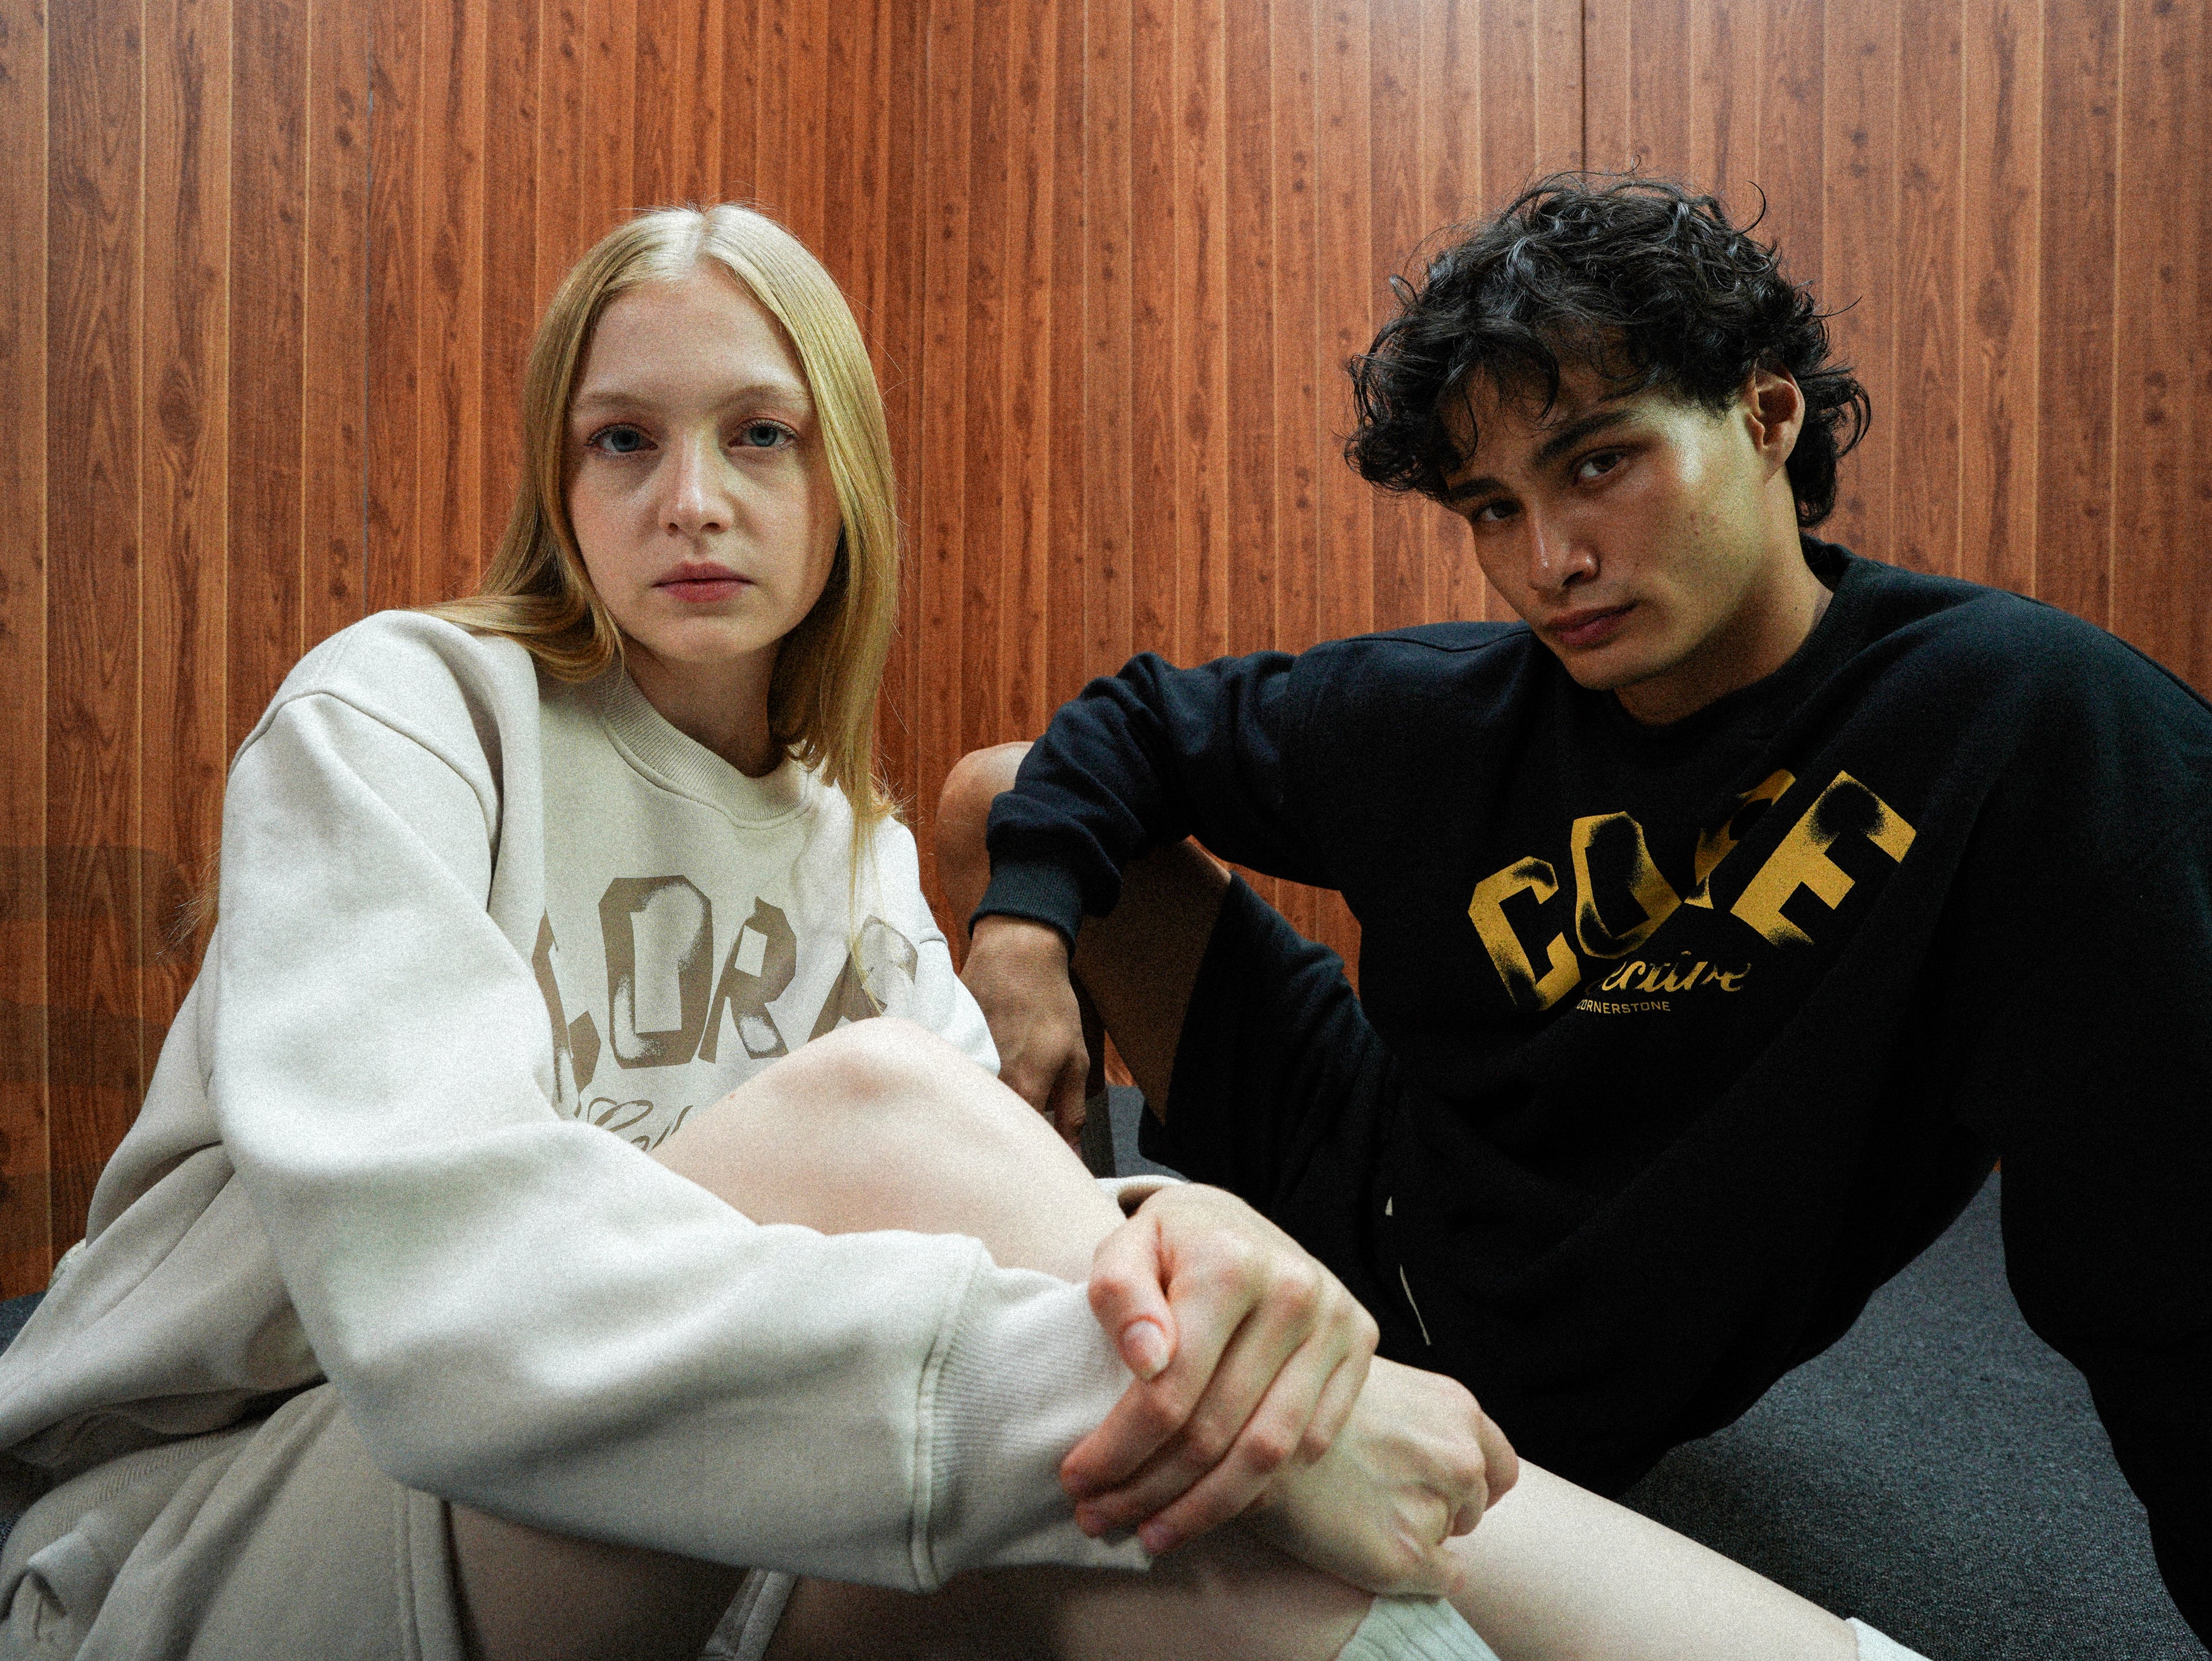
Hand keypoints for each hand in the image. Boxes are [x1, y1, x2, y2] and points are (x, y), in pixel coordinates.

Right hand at [962, 914, 1089, 1143]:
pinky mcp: (944, 1050)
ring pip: (965, 1107)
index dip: (1025, 1160)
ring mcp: (962, 1065)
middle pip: (986, 1130)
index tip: (1031, 1164)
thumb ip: (1071, 1113)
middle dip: (996, 1141)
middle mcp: (988, 1083)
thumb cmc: (1050, 1006)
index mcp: (1024, 1089)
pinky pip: (947, 1083)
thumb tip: (1073, 1157)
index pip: (1019, 1145)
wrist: (1015, 955)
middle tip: (1007, 1142)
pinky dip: (957, 1090)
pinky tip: (964, 1086)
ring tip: (985, 1110)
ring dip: (976, 1115)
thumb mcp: (1075, 1060)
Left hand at [1060, 1185, 1378, 1554]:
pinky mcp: (1359, 1348)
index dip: (1118, 1448)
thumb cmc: (1171, 1243)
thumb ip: (1120, 1294)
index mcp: (1230, 1264)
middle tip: (1099, 1517)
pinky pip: (1309, 1445)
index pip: (1170, 1389)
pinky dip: (1257, 1488)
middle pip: (1216, 1430)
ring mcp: (1336, 1323)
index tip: (1075, 1480)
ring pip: (1267, 1454)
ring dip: (1202, 1509)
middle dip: (1148, 1489)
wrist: (1238, 1219)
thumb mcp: (1126, 1246)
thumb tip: (1146, 1358)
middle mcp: (1295, 1292)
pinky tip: (1207, 1505)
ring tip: (1150, 1534)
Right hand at [1244, 1356, 1515, 1596]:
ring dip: (1419, 1532)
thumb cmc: (1297, 1400)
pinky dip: (1414, 1574)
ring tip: (1359, 1508)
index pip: (1499, 1464)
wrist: (1247, 1436)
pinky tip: (1366, 1543)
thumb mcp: (1372, 1379)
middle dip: (1438, 1503)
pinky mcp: (1407, 1558)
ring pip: (1452, 1538)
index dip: (1469, 1478)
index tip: (1435, 1483)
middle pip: (1476, 1503)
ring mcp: (1437, 1509)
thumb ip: (1416, 1415)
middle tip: (1379, 1492)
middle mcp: (1460, 1460)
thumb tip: (1425, 1448)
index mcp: (1457, 1409)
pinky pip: (1443, 1580)